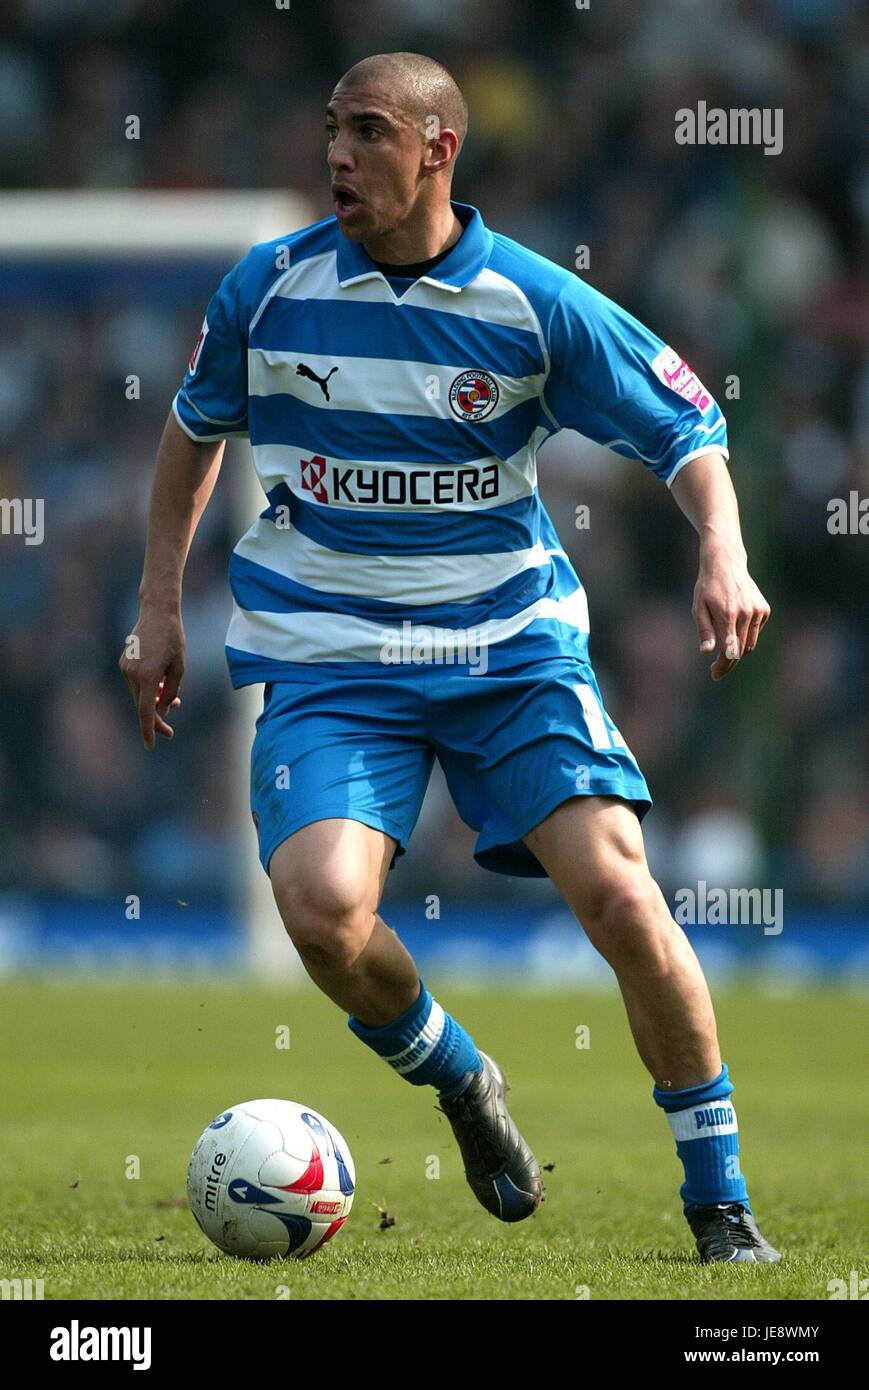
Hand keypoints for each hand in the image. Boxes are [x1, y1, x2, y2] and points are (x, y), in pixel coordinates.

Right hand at [119, 608, 185, 747]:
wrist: (157, 613)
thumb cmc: (173, 639)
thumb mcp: (180, 668)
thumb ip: (171, 692)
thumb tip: (162, 710)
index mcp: (149, 676)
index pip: (147, 711)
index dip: (149, 730)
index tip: (151, 745)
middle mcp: (133, 674)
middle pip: (142, 706)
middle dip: (156, 719)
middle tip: (169, 731)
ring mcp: (125, 668)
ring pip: (139, 696)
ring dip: (153, 702)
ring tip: (174, 698)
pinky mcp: (123, 663)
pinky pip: (135, 685)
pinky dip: (147, 690)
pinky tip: (161, 684)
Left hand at [692, 543, 770, 679]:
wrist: (726, 564)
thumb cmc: (707, 587)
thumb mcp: (699, 608)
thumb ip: (704, 630)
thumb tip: (706, 652)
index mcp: (728, 614)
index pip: (730, 650)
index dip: (723, 665)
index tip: (715, 673)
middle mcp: (747, 613)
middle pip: (741, 650)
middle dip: (728, 663)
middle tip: (715, 669)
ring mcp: (758, 611)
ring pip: (750, 644)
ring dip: (737, 652)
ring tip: (722, 654)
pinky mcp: (764, 609)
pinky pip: (755, 632)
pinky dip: (745, 637)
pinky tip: (733, 630)